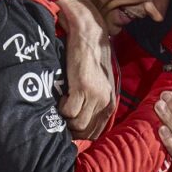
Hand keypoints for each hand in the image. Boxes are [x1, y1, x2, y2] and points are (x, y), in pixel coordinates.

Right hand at [55, 0, 114, 139]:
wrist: (88, 37)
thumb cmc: (89, 61)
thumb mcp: (98, 85)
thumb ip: (93, 102)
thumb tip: (80, 123)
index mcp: (109, 103)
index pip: (96, 132)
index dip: (81, 134)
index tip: (69, 129)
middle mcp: (105, 102)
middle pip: (86, 131)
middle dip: (71, 129)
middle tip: (62, 118)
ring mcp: (95, 96)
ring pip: (77, 124)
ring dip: (66, 118)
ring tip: (62, 105)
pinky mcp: (83, 87)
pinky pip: (69, 111)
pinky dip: (62, 107)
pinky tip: (61, 96)